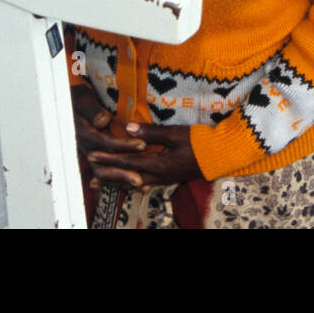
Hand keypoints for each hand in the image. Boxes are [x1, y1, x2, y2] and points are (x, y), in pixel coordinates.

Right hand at [72, 87, 152, 187]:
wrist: (68, 104)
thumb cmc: (78, 99)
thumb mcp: (83, 99)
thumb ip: (92, 110)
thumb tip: (103, 121)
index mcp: (84, 134)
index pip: (106, 143)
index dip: (124, 146)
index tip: (142, 145)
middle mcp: (87, 148)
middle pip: (102, 167)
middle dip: (121, 175)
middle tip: (139, 180)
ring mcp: (91, 154)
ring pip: (104, 174)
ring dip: (121, 181)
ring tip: (141, 186)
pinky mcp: (96, 156)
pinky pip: (106, 171)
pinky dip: (118, 179)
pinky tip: (134, 184)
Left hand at [87, 119, 202, 188]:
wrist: (221, 155)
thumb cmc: (200, 142)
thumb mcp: (175, 133)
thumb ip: (151, 132)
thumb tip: (128, 127)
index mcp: (158, 163)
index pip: (127, 162)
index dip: (109, 160)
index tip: (92, 157)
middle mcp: (159, 175)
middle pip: (129, 178)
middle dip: (110, 178)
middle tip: (92, 181)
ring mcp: (166, 178)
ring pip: (138, 182)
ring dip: (121, 182)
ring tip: (108, 185)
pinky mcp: (173, 177)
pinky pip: (150, 183)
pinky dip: (137, 183)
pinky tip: (136, 184)